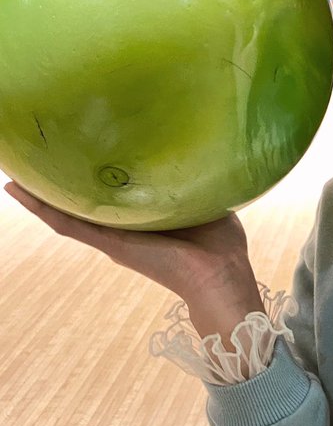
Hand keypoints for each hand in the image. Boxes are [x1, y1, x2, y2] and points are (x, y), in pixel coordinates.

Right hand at [3, 180, 254, 300]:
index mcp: (142, 216)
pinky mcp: (110, 244)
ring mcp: (112, 236)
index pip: (111, 193)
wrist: (219, 275)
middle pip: (84, 201)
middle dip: (59, 182)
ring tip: (14, 175)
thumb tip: (192, 158)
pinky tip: (19, 191)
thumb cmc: (218, 244)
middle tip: (35, 157)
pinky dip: (43, 208)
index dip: (91, 174)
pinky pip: (69, 225)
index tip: (74, 150)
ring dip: (40, 195)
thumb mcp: (202, 202)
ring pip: (67, 212)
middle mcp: (121, 226)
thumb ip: (190, 183)